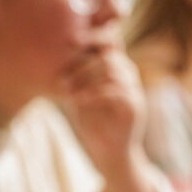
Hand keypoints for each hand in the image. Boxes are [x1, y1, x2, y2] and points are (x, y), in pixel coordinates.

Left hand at [58, 44, 159, 191]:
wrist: (109, 154)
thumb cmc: (93, 123)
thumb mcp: (80, 95)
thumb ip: (76, 77)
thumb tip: (56, 56)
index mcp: (116, 69)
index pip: (110, 42)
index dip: (93, 37)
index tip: (69, 41)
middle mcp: (129, 76)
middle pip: (109, 55)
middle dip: (82, 63)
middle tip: (63, 77)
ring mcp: (134, 90)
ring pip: (112, 70)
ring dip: (85, 78)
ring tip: (67, 90)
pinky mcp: (135, 107)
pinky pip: (116, 91)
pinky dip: (93, 94)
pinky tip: (77, 100)